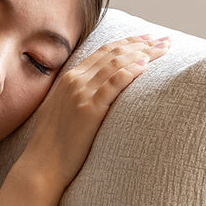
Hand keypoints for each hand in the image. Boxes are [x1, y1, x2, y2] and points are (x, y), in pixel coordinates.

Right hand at [21, 34, 169, 192]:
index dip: (127, 42)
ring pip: (117, 63)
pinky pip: (115, 83)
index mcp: (68, 79)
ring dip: (144, 53)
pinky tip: (147, 66)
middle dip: (141, 43)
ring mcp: (81, 94)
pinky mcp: (89, 109)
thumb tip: (95, 96)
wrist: (41, 165)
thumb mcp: (60, 112)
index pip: (102, 51)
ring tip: (164, 49)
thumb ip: (75, 98)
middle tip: (164, 40)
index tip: (146, 39)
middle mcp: (74, 81)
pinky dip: (132, 71)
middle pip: (113, 52)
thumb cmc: (52, 146)